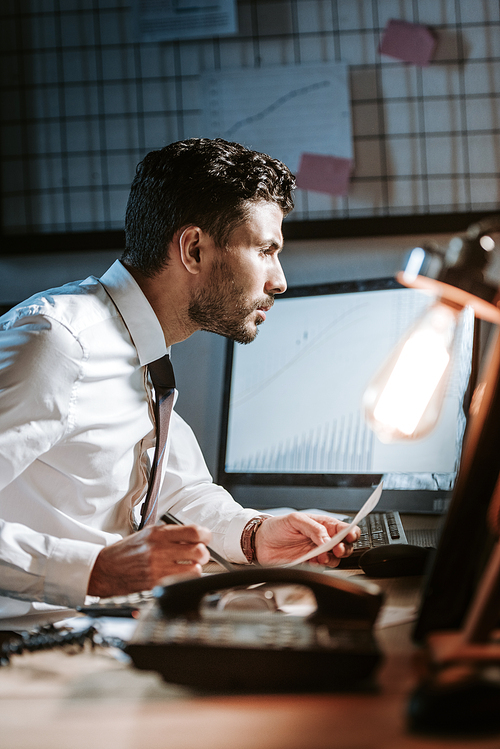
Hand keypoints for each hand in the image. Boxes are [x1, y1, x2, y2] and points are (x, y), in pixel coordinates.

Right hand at [87, 523, 210, 597]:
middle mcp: (159, 550)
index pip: (194, 532)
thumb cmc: (127, 552)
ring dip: (195, 569)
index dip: (205, 535)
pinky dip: (185, 581)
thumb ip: (170, 533)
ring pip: (195, 570)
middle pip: (199, 551)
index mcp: (158, 534)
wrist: (105, 570)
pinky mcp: (155, 585)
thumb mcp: (147, 534)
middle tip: (198, 555)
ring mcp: (157, 569)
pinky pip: (182, 583)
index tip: (205, 538)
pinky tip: (178, 577)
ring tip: (187, 567)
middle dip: (203, 554)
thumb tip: (195, 535)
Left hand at [254, 513, 359, 567]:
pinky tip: (313, 561)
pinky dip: (320, 566)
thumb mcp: (295, 519)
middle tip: (337, 549)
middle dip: (344, 548)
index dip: (350, 532)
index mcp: (322, 524)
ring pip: (334, 559)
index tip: (349, 536)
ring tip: (321, 556)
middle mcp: (322, 539)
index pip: (343, 528)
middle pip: (344, 546)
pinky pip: (321, 568)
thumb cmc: (277, 526)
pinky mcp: (309, 564)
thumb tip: (327, 539)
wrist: (260, 542)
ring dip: (331, 558)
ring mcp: (316, 552)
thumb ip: (313, 528)